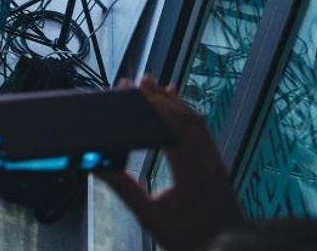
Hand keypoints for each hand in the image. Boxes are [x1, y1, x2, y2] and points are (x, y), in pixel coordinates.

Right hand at [96, 78, 240, 250]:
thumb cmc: (192, 240)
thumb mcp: (151, 219)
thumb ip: (125, 190)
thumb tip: (98, 166)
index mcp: (193, 175)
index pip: (173, 128)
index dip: (152, 106)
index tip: (133, 92)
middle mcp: (209, 164)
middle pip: (185, 118)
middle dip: (159, 97)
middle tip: (136, 82)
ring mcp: (217, 165)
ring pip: (197, 123)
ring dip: (174, 102)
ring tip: (153, 86)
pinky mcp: (218, 168)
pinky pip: (204, 133)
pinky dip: (188, 115)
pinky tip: (178, 107)